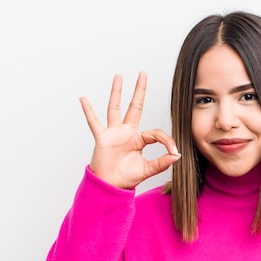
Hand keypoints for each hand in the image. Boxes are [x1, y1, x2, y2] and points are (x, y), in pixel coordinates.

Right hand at [79, 72, 180, 188]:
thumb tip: (177, 155)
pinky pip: (94, 122)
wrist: (110, 186)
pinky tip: (83, 99)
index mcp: (139, 139)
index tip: (174, 150)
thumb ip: (162, 163)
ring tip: (119, 77)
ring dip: (116, 92)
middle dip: (139, 91)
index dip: (166, 141)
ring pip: (115, 108)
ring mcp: (113, 133)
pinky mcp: (102, 138)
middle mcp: (126, 132)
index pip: (155, 132)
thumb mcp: (148, 170)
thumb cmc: (127, 178)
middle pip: (134, 107)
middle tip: (143, 74)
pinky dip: (88, 111)